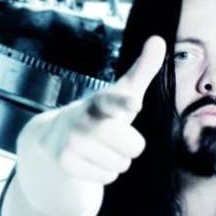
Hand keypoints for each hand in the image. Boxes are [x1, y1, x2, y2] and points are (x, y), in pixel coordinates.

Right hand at [15, 36, 165, 215]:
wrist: (57, 136)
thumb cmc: (103, 112)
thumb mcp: (123, 91)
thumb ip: (143, 69)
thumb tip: (158, 38)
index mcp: (102, 100)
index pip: (115, 100)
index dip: (125, 103)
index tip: (133, 103)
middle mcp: (84, 119)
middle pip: (133, 146)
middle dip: (130, 146)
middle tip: (115, 137)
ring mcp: (72, 141)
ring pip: (121, 165)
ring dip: (117, 160)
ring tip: (101, 148)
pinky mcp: (66, 162)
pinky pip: (107, 177)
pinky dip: (104, 173)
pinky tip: (91, 160)